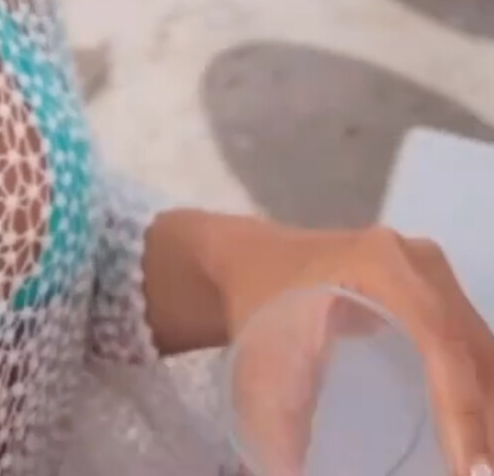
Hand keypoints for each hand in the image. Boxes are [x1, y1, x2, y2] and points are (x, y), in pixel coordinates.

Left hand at [240, 228, 493, 475]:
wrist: (246, 264)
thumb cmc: (255, 310)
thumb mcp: (265, 366)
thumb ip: (286, 426)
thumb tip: (295, 475)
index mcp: (381, 266)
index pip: (440, 342)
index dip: (463, 411)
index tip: (473, 472)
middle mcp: (415, 262)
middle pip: (471, 347)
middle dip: (486, 418)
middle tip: (481, 474)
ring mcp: (427, 271)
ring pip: (478, 348)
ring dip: (488, 408)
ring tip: (483, 461)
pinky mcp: (430, 289)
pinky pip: (468, 344)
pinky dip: (480, 389)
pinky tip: (478, 434)